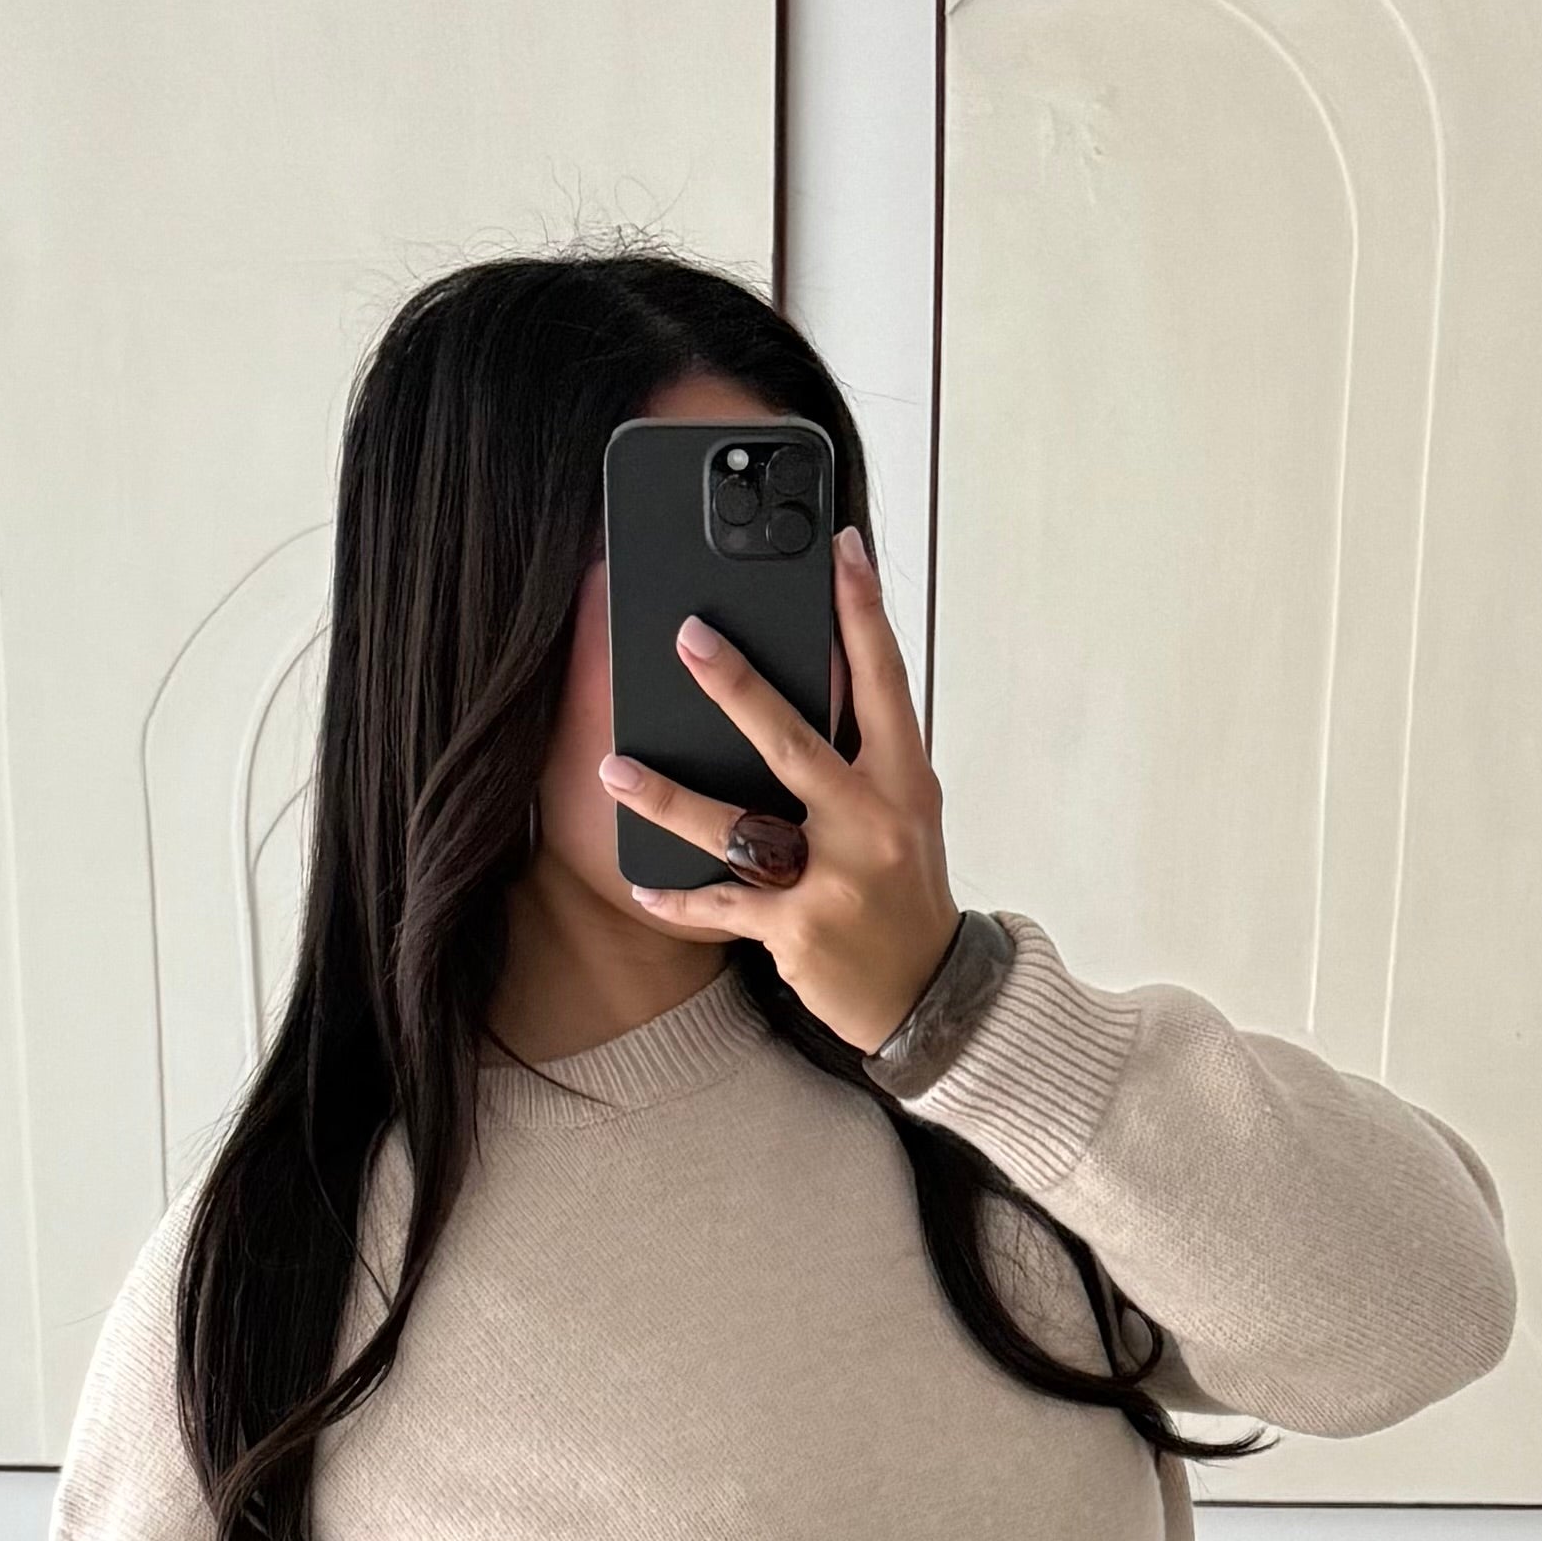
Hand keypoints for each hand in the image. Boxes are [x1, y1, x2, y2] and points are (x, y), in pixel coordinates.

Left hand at [597, 527, 964, 1059]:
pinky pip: (723, 906)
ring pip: (738, 828)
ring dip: (669, 798)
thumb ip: (864, 751)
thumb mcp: (904, 810)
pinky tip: (641, 884)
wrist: (927, 993)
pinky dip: (679, 898)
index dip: (863, 612)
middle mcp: (872, 824)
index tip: (840, 548)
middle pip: (794, 744)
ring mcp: (834, 880)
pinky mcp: (799, 931)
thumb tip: (818, 676)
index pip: (884, 682)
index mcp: (904, 781)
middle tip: (688, 636)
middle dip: (739, 687)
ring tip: (614, 770)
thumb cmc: (905, 887)